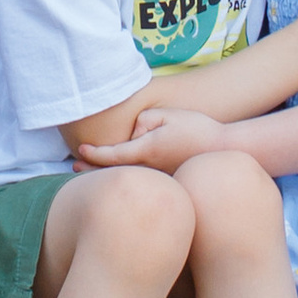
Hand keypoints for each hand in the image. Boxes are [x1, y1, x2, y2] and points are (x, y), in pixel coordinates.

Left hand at [76, 108, 233, 171]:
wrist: (223, 152)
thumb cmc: (196, 130)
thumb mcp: (167, 115)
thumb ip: (143, 120)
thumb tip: (132, 132)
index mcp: (146, 150)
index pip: (112, 155)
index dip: (93, 153)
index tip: (81, 150)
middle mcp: (148, 169)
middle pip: (114, 173)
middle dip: (92, 171)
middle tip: (74, 167)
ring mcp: (157, 178)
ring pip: (127, 179)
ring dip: (108, 176)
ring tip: (88, 172)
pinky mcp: (166, 182)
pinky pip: (141, 182)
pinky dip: (126, 178)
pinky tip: (119, 175)